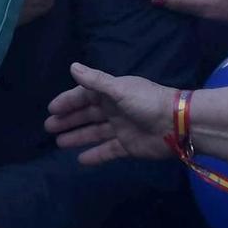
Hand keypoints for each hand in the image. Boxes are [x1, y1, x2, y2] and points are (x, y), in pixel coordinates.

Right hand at [45, 62, 176, 163]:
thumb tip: (72, 67)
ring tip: (59, 142)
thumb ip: (95, 81)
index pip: (84, 96)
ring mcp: (121, 129)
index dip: (68, 102)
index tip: (51, 109)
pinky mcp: (128, 146)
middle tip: (49, 127)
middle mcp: (115, 110)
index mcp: (112, 93)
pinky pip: (107, 151)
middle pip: (87, 114)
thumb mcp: (119, 89)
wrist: (178, 124)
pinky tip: (80, 160)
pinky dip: (95, 155)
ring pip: (94, 132)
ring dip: (77, 136)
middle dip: (69, 120)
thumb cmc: (147, 102)